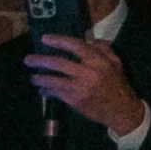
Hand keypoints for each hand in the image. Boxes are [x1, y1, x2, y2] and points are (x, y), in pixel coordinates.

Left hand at [25, 31, 145, 138]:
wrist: (122, 111)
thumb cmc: (118, 85)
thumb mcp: (115, 63)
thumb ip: (103, 49)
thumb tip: (88, 38)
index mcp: (98, 61)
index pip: (75, 46)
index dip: (58, 40)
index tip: (44, 39)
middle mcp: (88, 73)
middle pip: (59, 63)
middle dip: (41, 60)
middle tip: (28, 60)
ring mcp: (81, 88)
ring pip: (54, 80)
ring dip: (40, 78)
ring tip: (33, 77)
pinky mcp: (76, 101)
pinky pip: (57, 94)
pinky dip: (48, 92)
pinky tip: (43, 90)